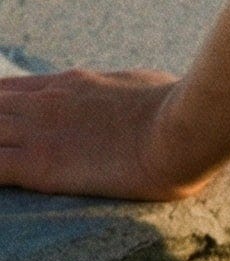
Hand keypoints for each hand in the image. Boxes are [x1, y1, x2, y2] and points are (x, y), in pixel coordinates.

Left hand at [0, 68, 212, 201]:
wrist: (179, 129)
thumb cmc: (174, 106)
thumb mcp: (141, 85)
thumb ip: (119, 91)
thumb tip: (132, 94)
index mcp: (70, 82)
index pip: (7, 89)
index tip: (0, 118)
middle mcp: (46, 102)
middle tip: (5, 139)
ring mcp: (37, 132)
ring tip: (9, 155)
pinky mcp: (37, 165)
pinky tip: (1, 179)